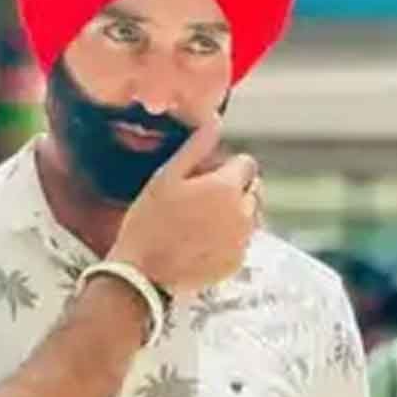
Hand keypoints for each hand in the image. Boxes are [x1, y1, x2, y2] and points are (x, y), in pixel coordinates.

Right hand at [108, 114, 258, 292]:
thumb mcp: (166, 177)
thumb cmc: (149, 222)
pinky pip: (242, 241)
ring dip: (234, 213)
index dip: (227, 166)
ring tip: (201, 221)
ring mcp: (242, 241)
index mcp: (227, 188)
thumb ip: (196, 148)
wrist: (142, 275)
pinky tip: (201, 241)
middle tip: (203, 198)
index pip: (247, 163)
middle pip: (253, 189)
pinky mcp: (237, 263)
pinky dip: (229, 238)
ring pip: (250, 215)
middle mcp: (243, 214)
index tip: (206, 174)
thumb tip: (215, 121)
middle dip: (235, 188)